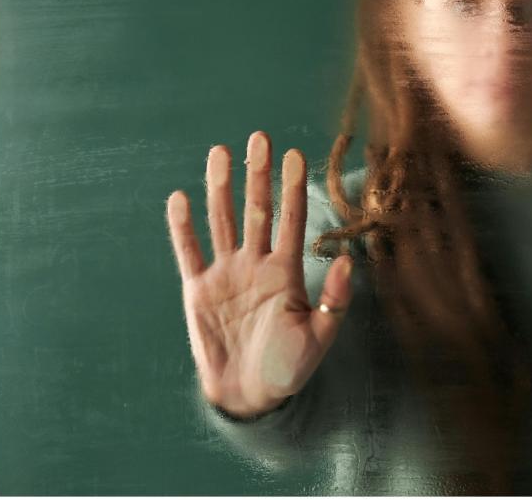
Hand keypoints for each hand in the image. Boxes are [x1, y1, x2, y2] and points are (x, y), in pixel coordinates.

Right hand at [166, 131, 353, 417]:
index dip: (293, 189)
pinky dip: (183, 226)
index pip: (291, 220)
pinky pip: (189, 250)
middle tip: (259, 137)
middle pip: (257, 209)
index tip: (296, 154)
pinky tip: (181, 198)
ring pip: (223, 220)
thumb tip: (351, 260)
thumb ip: (334, 301)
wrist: (249, 395)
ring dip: (221, 187)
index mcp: (287, 272)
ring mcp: (226, 273)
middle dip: (258, 174)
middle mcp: (257, 263)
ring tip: (220, 153)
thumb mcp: (318, 337)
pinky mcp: (198, 289)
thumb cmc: (288, 368)